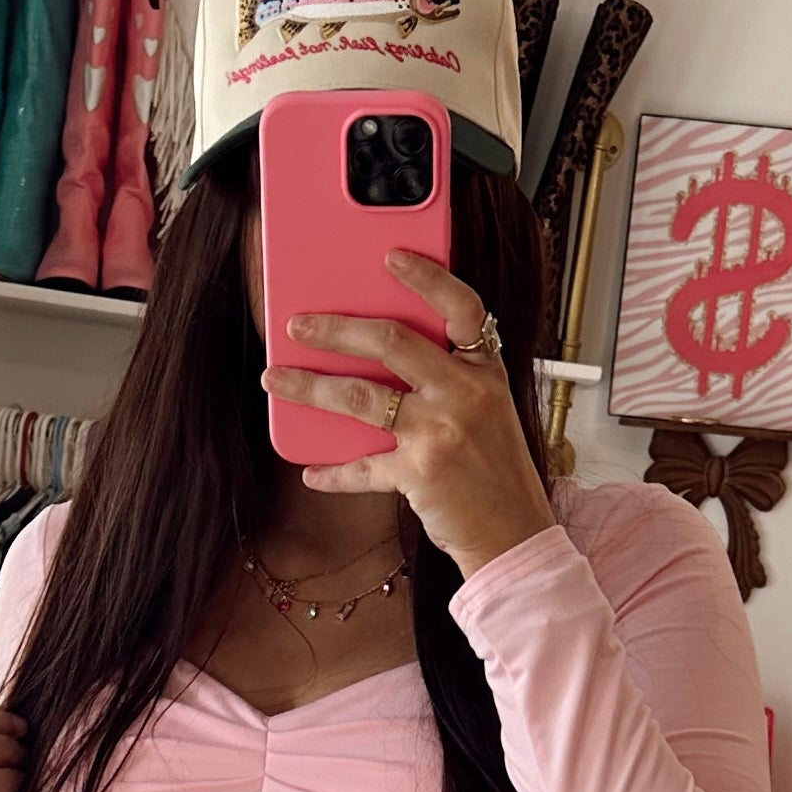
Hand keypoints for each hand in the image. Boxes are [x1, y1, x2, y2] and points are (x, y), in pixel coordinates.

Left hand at [264, 249, 554, 579]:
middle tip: (298, 325)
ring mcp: (441, 432)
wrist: (515, 535)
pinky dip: (333, 472)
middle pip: (391, 340)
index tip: (389, 256)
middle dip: (335, 328)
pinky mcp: (420, 474)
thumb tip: (377, 350)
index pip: (462, 307)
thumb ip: (448, 377)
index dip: (426, 277)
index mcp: (485, 371)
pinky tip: (311, 471)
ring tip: (276, 379)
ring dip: (309, 387)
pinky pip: (362, 467)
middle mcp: (465, 394)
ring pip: (361, 396)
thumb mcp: (487, 411)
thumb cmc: (496, 472)